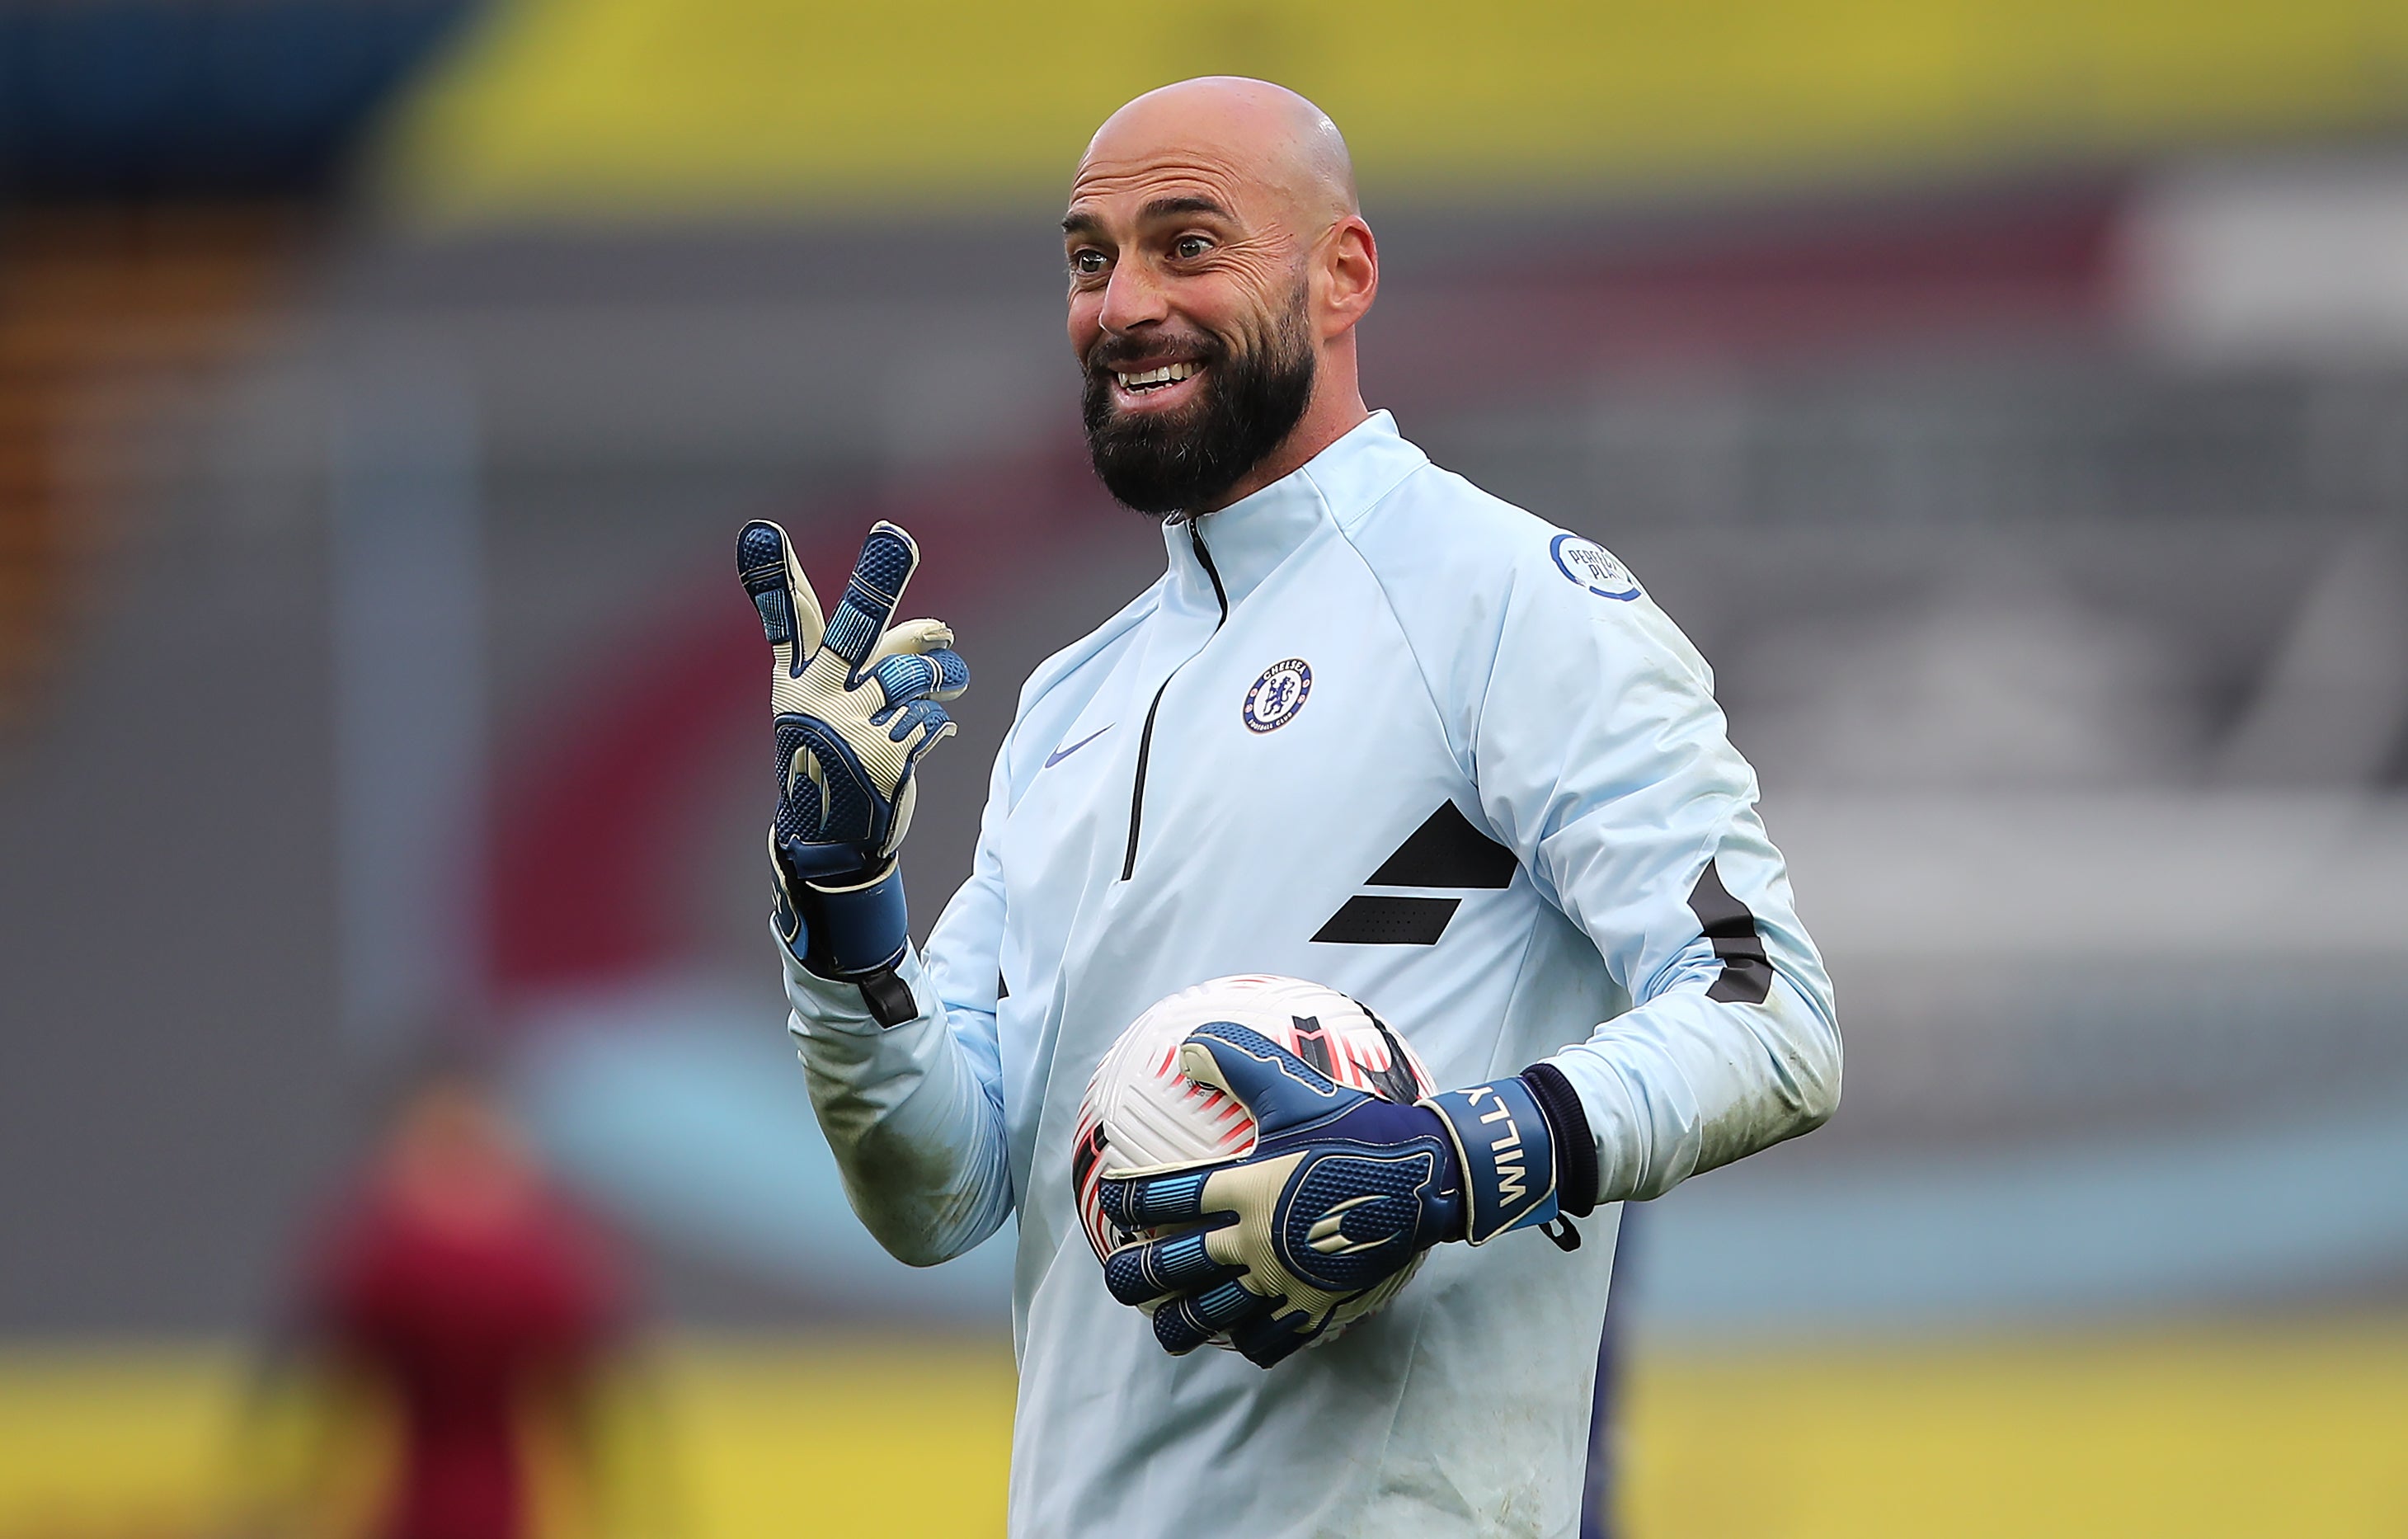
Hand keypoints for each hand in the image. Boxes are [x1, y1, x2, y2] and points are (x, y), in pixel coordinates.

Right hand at [737, 519, 965, 990]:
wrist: (832, 845)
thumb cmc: (834, 757)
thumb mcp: (831, 705)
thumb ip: (876, 657)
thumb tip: (940, 627)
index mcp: (795, 681)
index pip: (786, 619)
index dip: (773, 577)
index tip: (760, 532)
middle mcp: (818, 699)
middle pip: (854, 631)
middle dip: (876, 583)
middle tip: (896, 538)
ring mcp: (850, 729)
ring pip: (910, 672)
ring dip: (939, 670)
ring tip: (950, 672)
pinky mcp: (885, 757)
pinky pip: (930, 716)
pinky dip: (937, 719)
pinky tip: (933, 731)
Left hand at [1096, 1021, 1563, 1366]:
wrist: (1427, 1177)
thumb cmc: (1360, 1129)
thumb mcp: (1297, 1089)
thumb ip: (1240, 1062)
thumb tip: (1190, 1045)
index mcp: (1245, 1187)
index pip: (1161, 1197)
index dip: (1125, 1200)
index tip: (1112, 1198)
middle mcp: (1254, 1241)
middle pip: (1168, 1270)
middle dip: (1130, 1275)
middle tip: (1120, 1272)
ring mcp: (1283, 1281)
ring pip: (1207, 1318)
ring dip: (1176, 1322)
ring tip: (1164, 1320)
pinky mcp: (1314, 1309)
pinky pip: (1264, 1343)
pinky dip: (1241, 1340)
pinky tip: (1236, 1330)